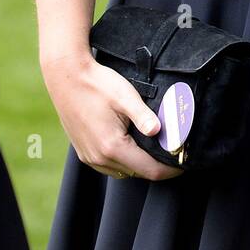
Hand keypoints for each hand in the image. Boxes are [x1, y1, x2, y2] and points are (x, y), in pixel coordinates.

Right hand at [41, 51, 183, 181]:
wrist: (66, 76)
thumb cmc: (97, 83)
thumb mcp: (125, 96)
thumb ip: (143, 116)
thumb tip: (160, 132)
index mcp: (112, 147)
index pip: (149, 171)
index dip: (170, 170)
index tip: (183, 163)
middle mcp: (99, 158)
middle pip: (137, 173)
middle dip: (157, 166)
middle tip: (172, 151)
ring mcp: (89, 157)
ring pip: (123, 171)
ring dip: (139, 164)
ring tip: (153, 148)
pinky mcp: (83, 152)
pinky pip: (108, 166)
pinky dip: (124, 161)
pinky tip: (130, 144)